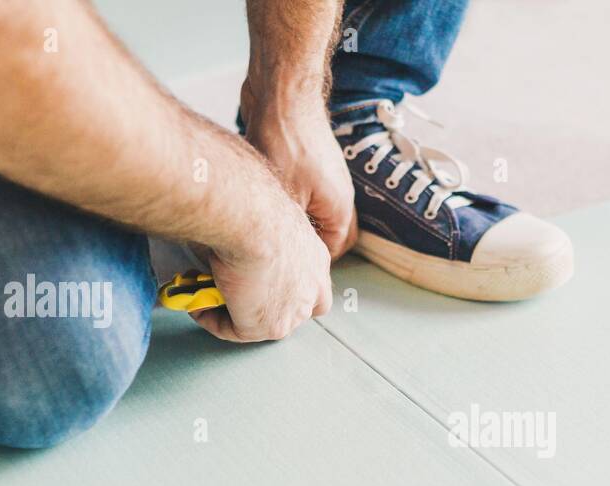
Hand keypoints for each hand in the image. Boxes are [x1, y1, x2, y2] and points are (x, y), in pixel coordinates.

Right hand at [192, 189, 332, 342]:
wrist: (248, 219)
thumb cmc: (252, 205)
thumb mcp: (265, 220)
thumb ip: (260, 240)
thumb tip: (234, 241)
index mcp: (315, 258)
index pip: (313, 286)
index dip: (287, 289)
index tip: (257, 282)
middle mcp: (312, 288)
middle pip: (294, 311)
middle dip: (262, 305)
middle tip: (231, 294)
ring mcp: (293, 311)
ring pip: (263, 322)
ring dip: (235, 312)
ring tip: (205, 295)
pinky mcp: (269, 326)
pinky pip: (235, 331)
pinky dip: (213, 320)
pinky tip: (197, 304)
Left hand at [240, 82, 357, 259]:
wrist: (284, 95)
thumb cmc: (287, 141)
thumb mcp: (284, 198)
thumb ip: (287, 230)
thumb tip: (275, 253)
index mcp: (341, 210)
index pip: (331, 253)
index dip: (308, 263)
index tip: (284, 267)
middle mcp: (340, 196)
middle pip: (328, 236)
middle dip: (306, 247)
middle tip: (281, 253)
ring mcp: (328, 179)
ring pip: (316, 216)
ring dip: (297, 224)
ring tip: (273, 226)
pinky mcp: (312, 166)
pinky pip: (306, 196)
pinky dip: (291, 204)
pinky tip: (269, 200)